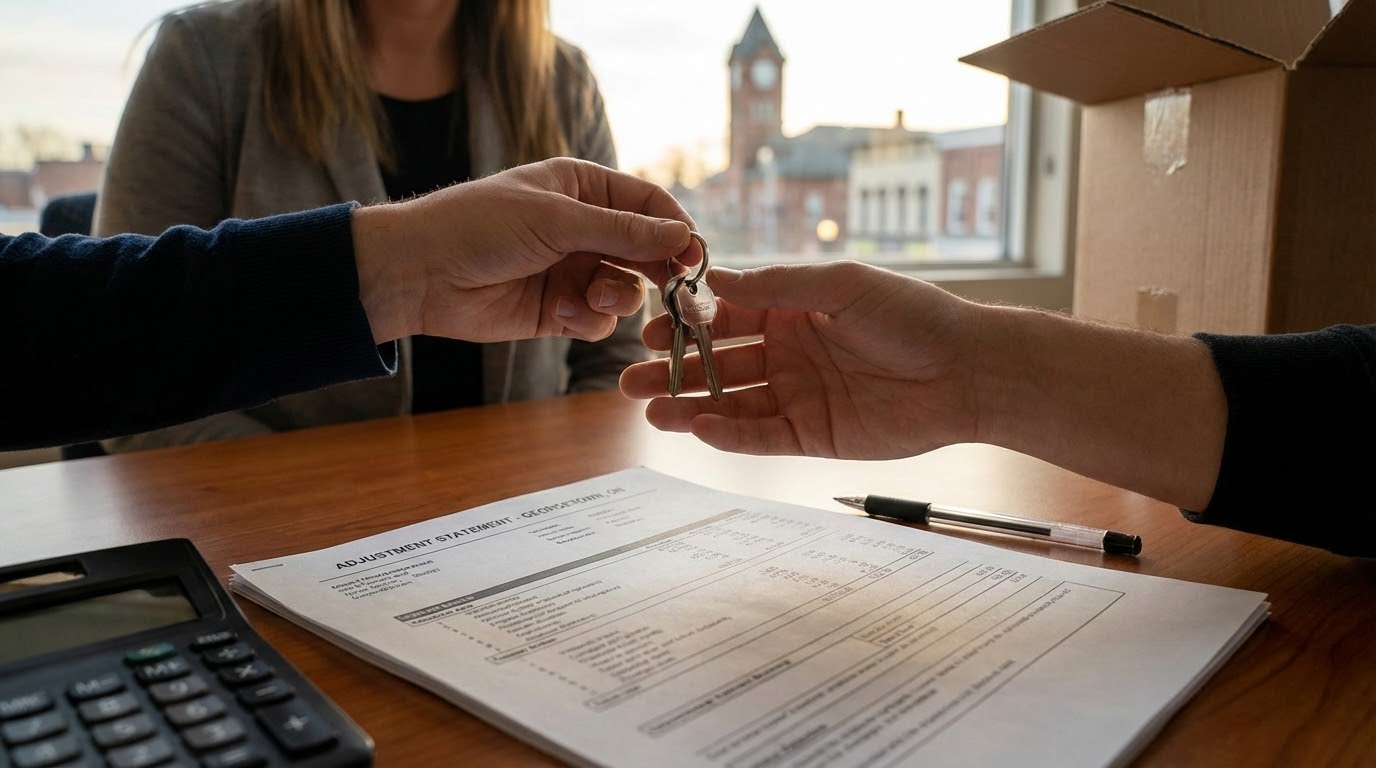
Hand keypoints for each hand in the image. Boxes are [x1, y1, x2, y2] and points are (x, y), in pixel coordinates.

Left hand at [352, 158, 700, 342]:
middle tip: (679, 295)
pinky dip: (587, 320)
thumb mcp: (556, 220)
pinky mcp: (558, 310)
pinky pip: (598, 319)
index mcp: (582, 187)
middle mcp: (583, 228)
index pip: (648, 203)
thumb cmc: (479, 226)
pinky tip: (561, 315)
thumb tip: (683, 235)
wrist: (420, 274)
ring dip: (617, 297)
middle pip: (645, 250)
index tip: (696, 254)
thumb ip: (622, 231)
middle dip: (659, 272)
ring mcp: (572, 270)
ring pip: (626, 290)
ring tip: (593, 298)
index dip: (675, 228)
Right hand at [619, 261, 981, 458]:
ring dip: (690, 406)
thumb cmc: (914, 316)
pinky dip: (729, 434)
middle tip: (631, 379)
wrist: (969, 372)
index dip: (687, 325)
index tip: (652, 329)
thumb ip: (779, 286)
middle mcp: (788, 352)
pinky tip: (700, 427)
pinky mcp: (813, 435)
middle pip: (717, 364)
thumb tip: (717, 281)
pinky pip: (761, 436)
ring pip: (730, 403)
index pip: (725, 317)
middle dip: (674, 371)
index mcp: (792, 310)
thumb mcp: (842, 285)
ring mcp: (798, 395)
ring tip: (650, 410)